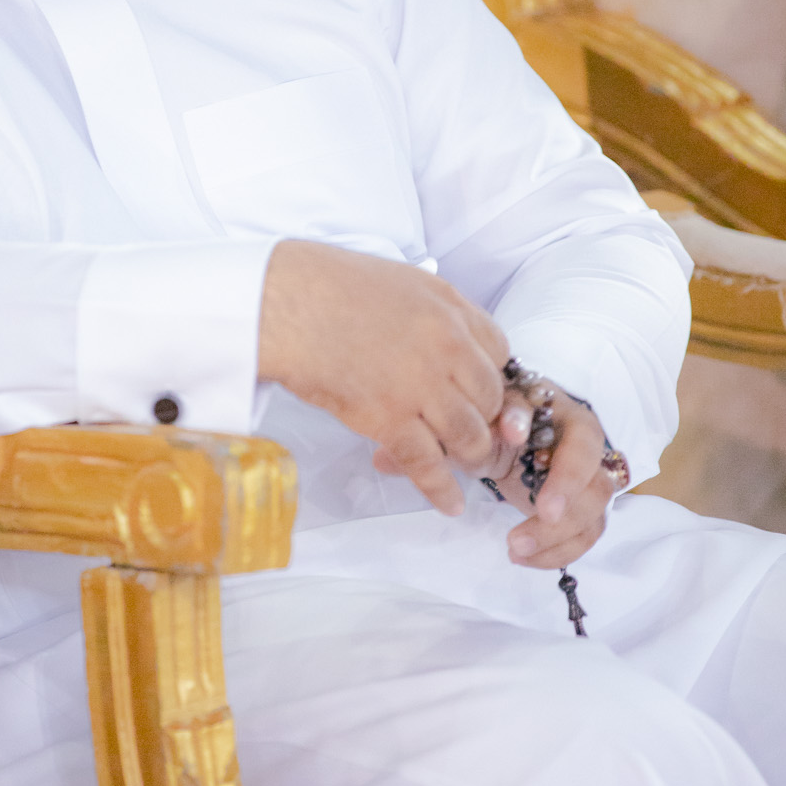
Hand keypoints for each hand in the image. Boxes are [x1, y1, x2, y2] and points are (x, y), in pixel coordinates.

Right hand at [258, 241, 527, 514]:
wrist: (287, 304)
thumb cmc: (327, 286)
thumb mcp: (398, 280)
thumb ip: (430, 310)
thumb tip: (439, 335)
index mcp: (449, 306)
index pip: (499, 352)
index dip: (492, 376)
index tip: (480, 392)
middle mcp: (447, 345)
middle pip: (489, 398)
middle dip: (486, 421)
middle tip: (472, 433)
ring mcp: (421, 384)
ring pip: (468, 435)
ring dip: (470, 457)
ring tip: (465, 466)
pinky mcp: (389, 418)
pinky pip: (427, 463)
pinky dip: (441, 489)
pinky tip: (450, 504)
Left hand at [488, 389, 617, 568]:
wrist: (498, 430)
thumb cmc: (501, 413)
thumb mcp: (497, 407)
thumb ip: (508, 413)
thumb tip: (515, 429)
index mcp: (574, 422)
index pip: (585, 450)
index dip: (569, 480)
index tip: (544, 509)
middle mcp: (591, 454)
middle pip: (596, 493)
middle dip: (562, 523)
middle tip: (517, 540)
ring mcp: (587, 485)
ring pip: (592, 521)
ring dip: (556, 544)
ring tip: (513, 550)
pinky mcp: (577, 511)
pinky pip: (581, 538)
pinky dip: (554, 554)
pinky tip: (521, 557)